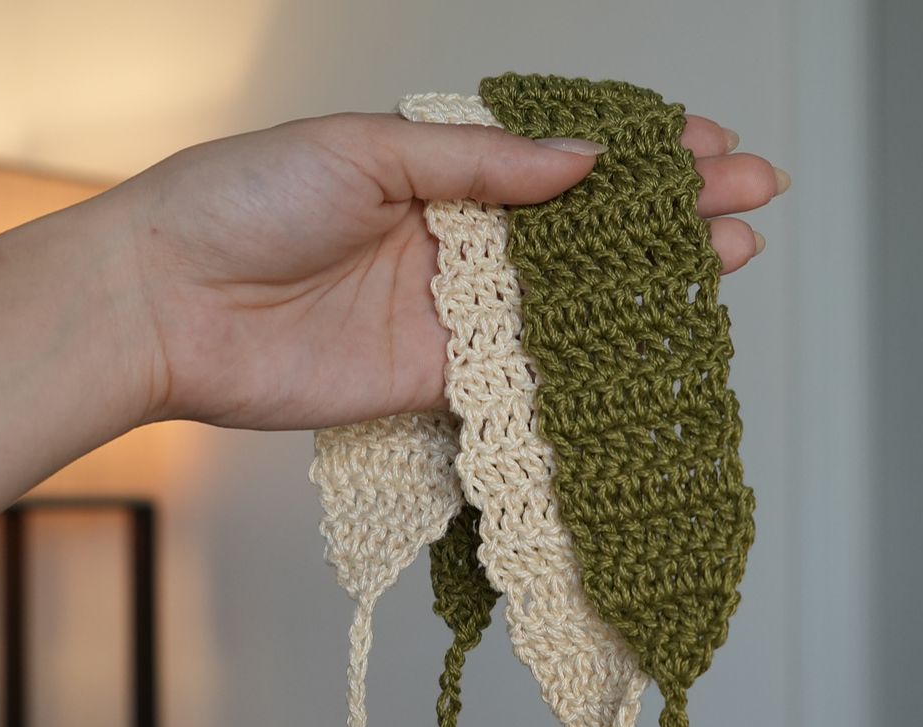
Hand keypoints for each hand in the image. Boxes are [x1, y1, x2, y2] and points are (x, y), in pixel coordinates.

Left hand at [120, 109, 787, 433]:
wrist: (169, 301)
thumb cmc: (244, 201)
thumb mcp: (369, 151)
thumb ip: (482, 166)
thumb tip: (585, 161)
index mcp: (441, 167)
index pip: (564, 157)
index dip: (642, 154)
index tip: (712, 149)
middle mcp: (456, 239)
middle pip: (587, 230)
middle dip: (672, 217)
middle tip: (753, 204)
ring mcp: (450, 314)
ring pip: (572, 302)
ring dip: (651, 287)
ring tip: (730, 263)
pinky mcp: (433, 382)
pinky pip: (524, 377)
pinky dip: (586, 366)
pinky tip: (650, 348)